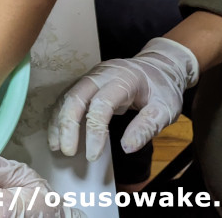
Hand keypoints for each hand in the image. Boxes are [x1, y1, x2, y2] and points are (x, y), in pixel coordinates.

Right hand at [48, 37, 198, 160]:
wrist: (158, 66)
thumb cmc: (162, 88)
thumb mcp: (166, 108)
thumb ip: (147, 127)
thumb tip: (127, 148)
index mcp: (124, 79)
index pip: (102, 105)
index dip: (94, 131)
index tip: (93, 155)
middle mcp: (102, 74)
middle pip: (76, 97)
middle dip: (67, 126)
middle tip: (67, 151)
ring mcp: (91, 75)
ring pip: (67, 96)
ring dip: (58, 122)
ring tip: (55, 146)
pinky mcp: (86, 81)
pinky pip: (67, 97)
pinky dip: (59, 115)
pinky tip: (57, 133)